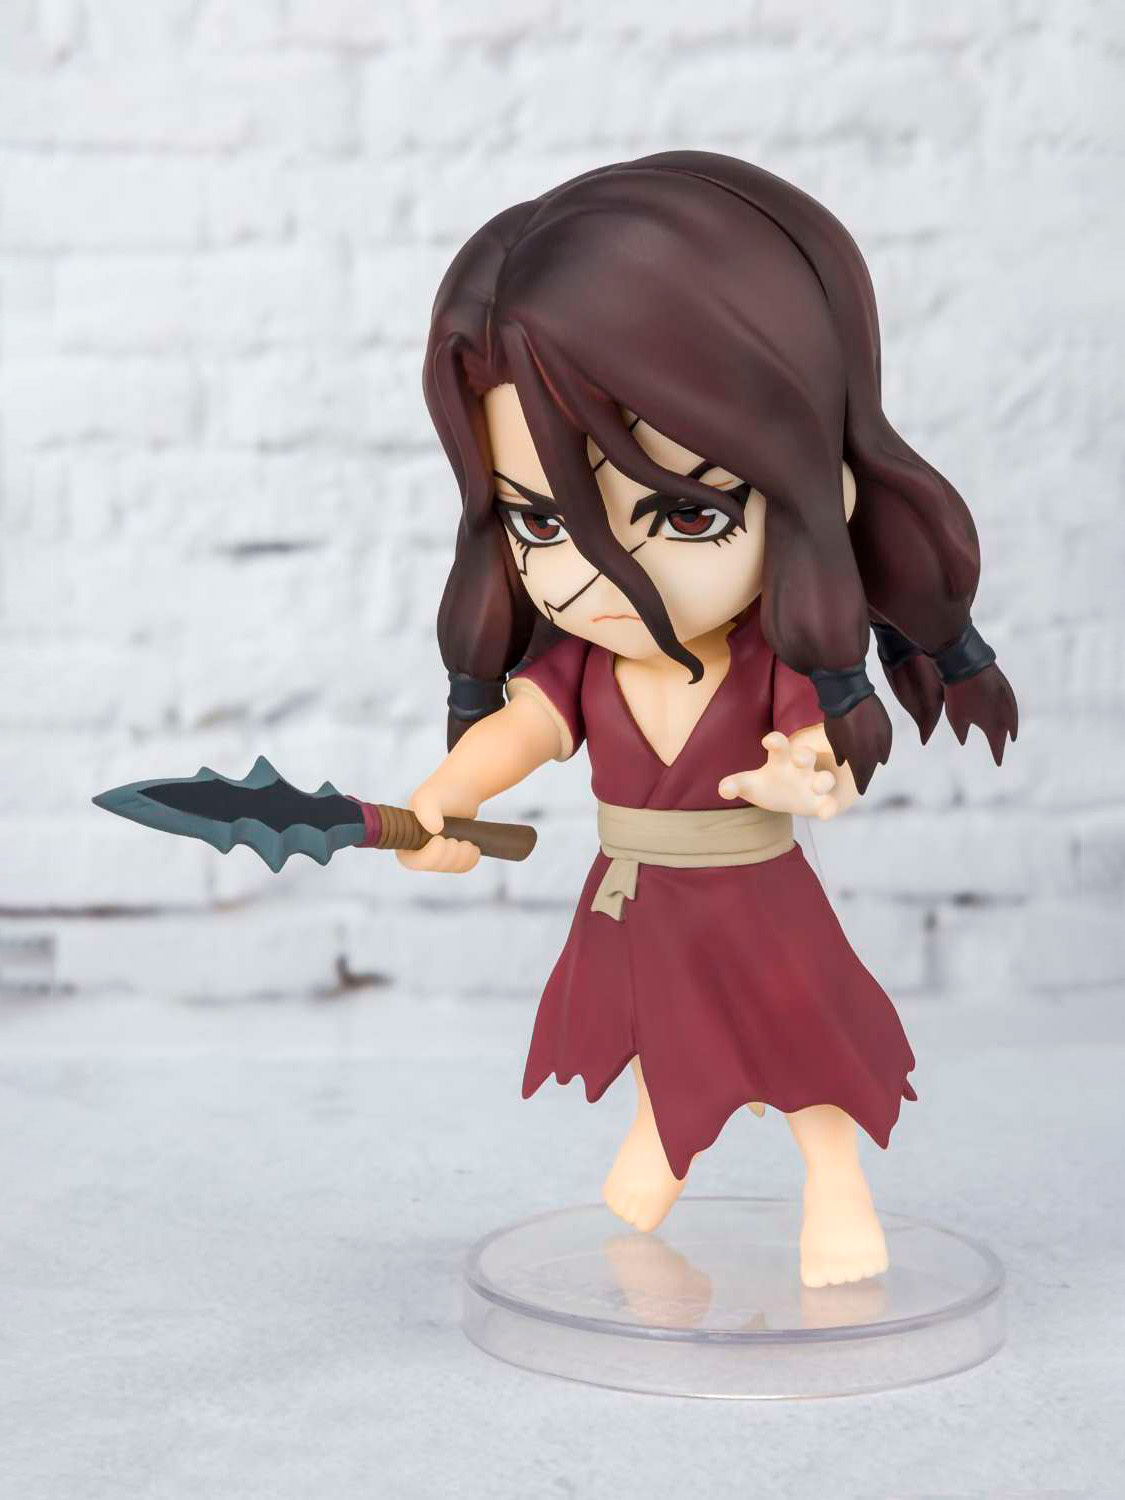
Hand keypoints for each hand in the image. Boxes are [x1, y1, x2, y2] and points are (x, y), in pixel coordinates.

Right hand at [395, 779, 481, 873]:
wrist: (461, 788)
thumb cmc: (441, 791)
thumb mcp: (428, 798)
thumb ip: (426, 812)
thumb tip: (435, 830)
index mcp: (405, 838)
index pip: (413, 862)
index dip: (429, 856)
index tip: (441, 839)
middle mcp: (417, 848)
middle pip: (434, 866)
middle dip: (449, 855)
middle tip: (458, 840)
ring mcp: (436, 852)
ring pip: (449, 868)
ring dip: (462, 858)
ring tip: (468, 842)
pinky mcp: (452, 854)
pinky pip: (460, 867)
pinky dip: (469, 860)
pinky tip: (473, 848)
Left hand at [718, 731, 840, 821]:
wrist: (794, 796)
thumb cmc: (770, 784)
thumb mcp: (751, 784)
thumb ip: (735, 784)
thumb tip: (723, 790)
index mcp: (781, 758)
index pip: (779, 745)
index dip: (775, 741)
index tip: (769, 741)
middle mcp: (801, 767)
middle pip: (805, 756)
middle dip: (804, 755)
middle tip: (800, 758)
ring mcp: (815, 783)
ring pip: (824, 778)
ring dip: (823, 781)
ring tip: (817, 786)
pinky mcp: (824, 801)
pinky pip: (831, 803)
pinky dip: (829, 809)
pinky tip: (825, 815)